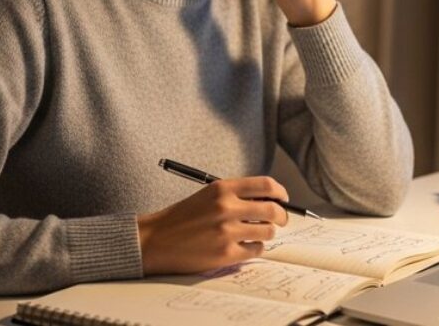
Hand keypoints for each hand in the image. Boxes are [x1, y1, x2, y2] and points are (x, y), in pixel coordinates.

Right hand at [136, 176, 289, 274]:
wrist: (155, 240)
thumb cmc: (183, 217)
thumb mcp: (208, 195)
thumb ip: (236, 195)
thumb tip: (270, 201)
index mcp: (222, 188)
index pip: (266, 185)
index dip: (281, 193)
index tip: (283, 199)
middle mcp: (226, 207)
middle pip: (273, 210)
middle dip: (282, 216)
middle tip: (280, 220)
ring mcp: (226, 232)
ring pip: (268, 231)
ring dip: (266, 233)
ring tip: (256, 234)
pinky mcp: (225, 253)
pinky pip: (256, 250)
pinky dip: (255, 248)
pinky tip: (245, 246)